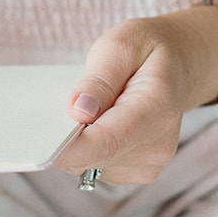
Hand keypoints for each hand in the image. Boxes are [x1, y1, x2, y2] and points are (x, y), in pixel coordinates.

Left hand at [53, 11, 217, 185]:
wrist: (179, 65)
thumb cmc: (147, 51)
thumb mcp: (122, 45)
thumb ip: (98, 79)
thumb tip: (77, 112)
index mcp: (158, 110)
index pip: (108, 141)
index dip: (70, 148)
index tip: (38, 146)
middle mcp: (158, 145)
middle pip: (94, 156)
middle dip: (66, 137)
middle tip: (59, 105)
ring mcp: (149, 164)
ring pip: (90, 164)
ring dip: (77, 141)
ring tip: (87, 108)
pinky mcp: (137, 172)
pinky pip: (95, 167)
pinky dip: (85, 148)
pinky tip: (94, 123)